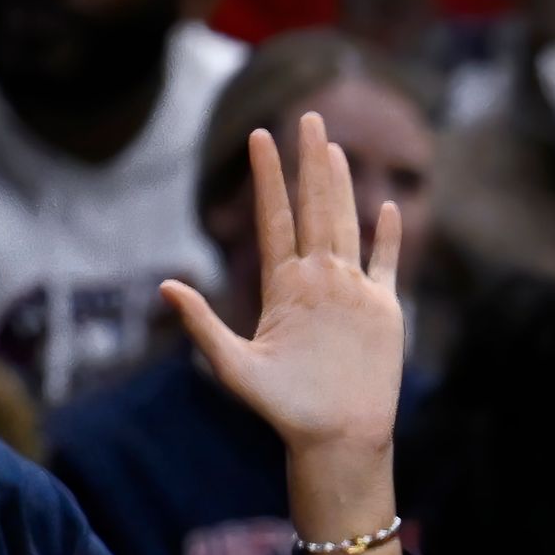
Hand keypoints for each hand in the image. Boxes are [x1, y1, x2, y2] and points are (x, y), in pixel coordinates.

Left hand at [165, 114, 405, 461]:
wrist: (335, 438)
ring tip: (334, 146)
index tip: (259, 137)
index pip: (274, 218)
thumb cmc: (284, 410)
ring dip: (341, 185)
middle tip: (308, 116)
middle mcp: (317, 281)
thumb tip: (167, 284)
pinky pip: (386, 265)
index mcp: (283, 286)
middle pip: (312, 208)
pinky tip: (384, 209)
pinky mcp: (383, 311)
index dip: (268, 178)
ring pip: (345, 224)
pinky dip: (387, 238)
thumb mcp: (233, 367)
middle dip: (308, 163)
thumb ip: (203, 323)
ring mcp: (351, 292)